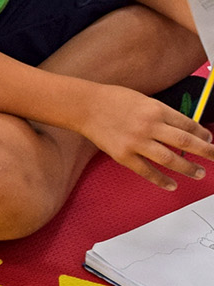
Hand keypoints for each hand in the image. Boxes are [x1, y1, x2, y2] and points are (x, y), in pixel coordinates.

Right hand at [81, 83, 213, 189]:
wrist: (85, 106)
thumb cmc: (113, 100)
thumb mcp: (144, 100)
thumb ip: (162, 114)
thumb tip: (182, 130)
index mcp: (156, 110)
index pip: (187, 124)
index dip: (202, 134)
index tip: (210, 140)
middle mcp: (149, 126)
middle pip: (185, 141)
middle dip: (205, 152)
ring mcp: (136, 142)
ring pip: (169, 159)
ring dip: (187, 168)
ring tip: (199, 173)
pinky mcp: (123, 155)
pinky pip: (146, 171)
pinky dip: (161, 180)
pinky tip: (172, 185)